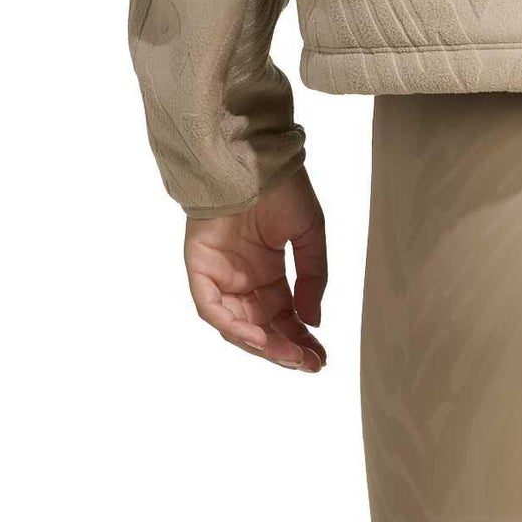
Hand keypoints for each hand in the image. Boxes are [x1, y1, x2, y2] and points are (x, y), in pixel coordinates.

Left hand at [183, 164, 328, 370]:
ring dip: (262, 344)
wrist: (252, 157)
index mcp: (268, 272)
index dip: (301, 338)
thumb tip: (312, 321)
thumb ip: (312, 276)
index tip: (320, 358)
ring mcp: (220, 277)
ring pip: (237, 326)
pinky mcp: (200, 271)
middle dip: (285, 349)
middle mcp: (243, 280)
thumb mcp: (309, 232)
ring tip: (290, 355)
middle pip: (261, 327)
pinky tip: (259, 336)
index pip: (283, 316)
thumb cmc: (282, 187)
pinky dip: (233, 326)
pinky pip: (213, 310)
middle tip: (309, 364)